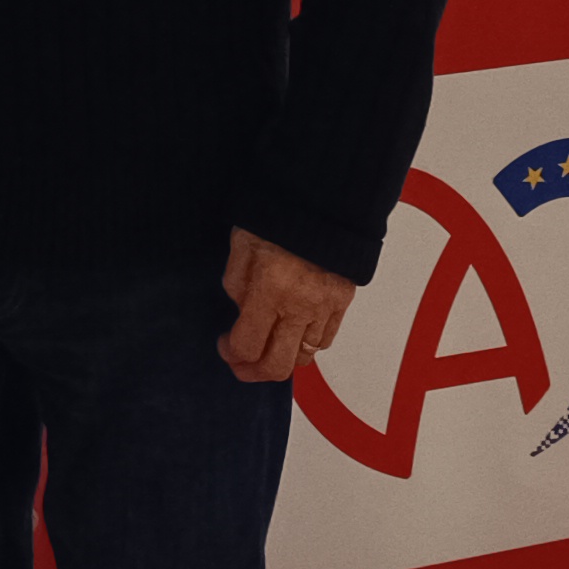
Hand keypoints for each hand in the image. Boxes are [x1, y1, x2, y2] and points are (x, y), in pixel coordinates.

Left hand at [219, 228, 354, 383]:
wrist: (325, 197)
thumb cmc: (279, 213)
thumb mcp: (243, 244)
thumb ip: (237, 283)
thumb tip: (241, 309)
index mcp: (271, 289)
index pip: (248, 345)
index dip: (231, 353)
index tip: (225, 343)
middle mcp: (301, 305)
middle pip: (277, 366)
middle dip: (253, 372)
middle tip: (241, 364)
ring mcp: (326, 306)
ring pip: (304, 357)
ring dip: (282, 358)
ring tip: (269, 345)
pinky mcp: (343, 301)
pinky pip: (325, 340)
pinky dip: (307, 345)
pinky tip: (293, 332)